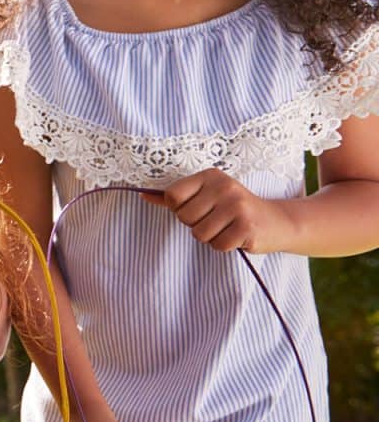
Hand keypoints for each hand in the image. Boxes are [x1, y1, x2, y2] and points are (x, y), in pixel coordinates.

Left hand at [141, 169, 288, 252]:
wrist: (277, 221)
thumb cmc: (234, 209)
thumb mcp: (207, 195)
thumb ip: (175, 196)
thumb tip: (143, 194)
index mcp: (210, 175)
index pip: (172, 196)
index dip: (179, 208)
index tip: (197, 208)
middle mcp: (224, 187)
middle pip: (184, 217)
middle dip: (196, 224)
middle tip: (217, 220)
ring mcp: (237, 206)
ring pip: (199, 234)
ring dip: (211, 237)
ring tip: (227, 227)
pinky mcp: (247, 227)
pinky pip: (218, 245)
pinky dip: (225, 245)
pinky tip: (237, 236)